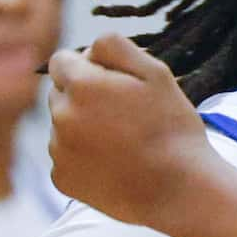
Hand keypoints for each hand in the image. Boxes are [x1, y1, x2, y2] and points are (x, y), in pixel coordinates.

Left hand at [47, 34, 220, 231]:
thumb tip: (86, 50)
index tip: (112, 83)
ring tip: (121, 142)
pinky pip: (65, 157)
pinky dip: (82, 158)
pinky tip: (113, 163)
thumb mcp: (154, 72)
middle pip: (59, 93)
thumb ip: (114, 47)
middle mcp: (61, 116)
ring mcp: (58, 151)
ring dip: (82, 127)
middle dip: (82, 96)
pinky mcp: (62, 178)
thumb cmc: (171, 128)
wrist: (178, 189)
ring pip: (62, 126)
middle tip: (121, 114)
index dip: (87, 67)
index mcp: (80, 85)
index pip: (60, 61)